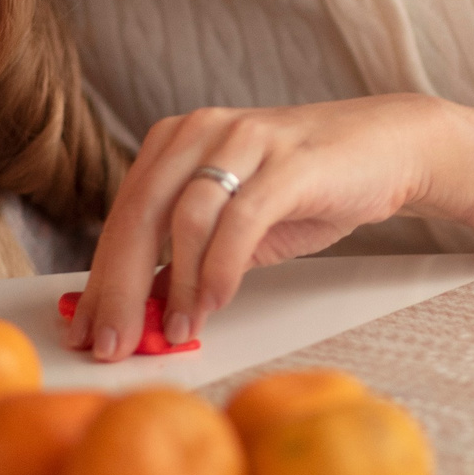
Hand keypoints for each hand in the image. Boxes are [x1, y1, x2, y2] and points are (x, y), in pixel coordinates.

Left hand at [66, 95, 473, 361]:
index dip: (100, 277)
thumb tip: (142, 312)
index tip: (86, 331)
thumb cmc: (308, 187)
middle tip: (111, 344)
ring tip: (179, 330)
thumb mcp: (236, 226)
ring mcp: (244, 140)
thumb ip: (190, 258)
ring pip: (184, 218)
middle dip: (119, 288)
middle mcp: (201, 130)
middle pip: (139, 215)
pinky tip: (215, 304)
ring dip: (178, 286)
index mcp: (176, 140)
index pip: (123, 214)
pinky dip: (220, 270)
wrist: (387, 147)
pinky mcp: (287, 161)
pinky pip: (238, 220)